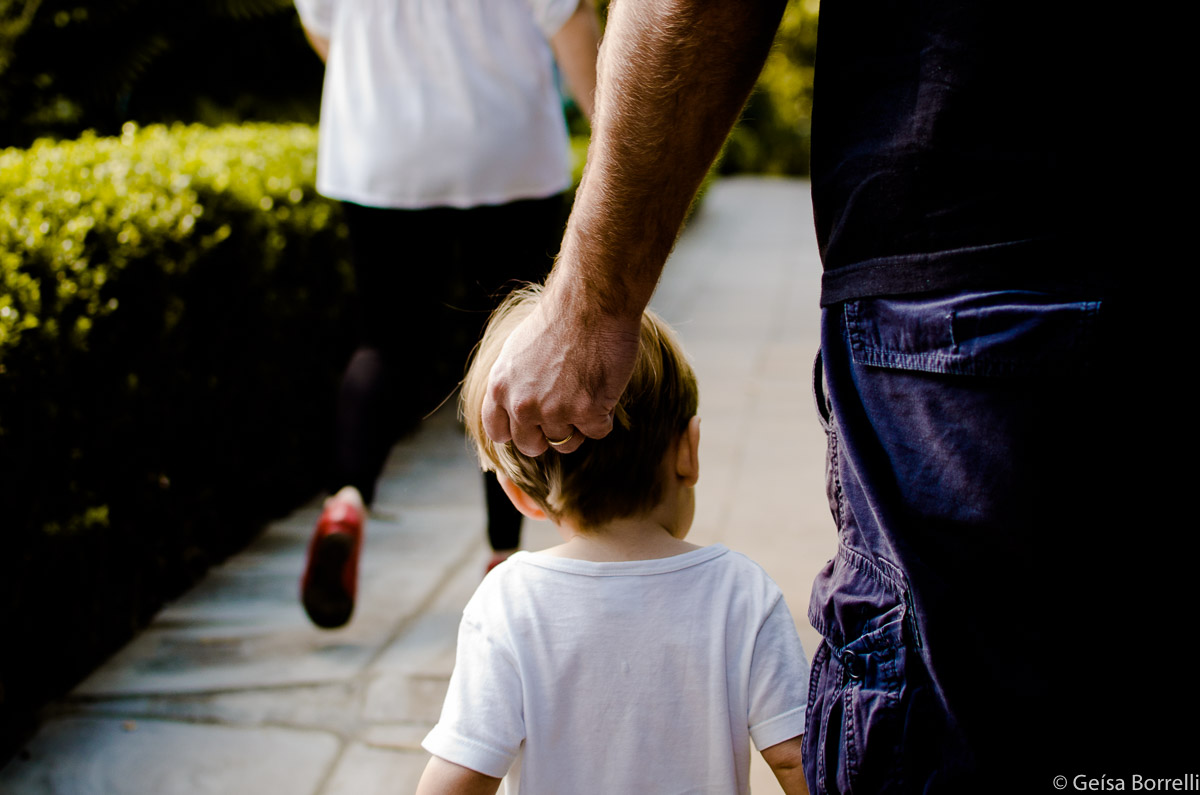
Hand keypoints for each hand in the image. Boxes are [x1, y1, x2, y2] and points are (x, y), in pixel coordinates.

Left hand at [482, 290, 640, 455]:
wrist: (591, 303)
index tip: (533, 424)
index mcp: (500, 388)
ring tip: (587, 393)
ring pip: (566, 443)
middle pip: (531, 445)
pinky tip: (604, 389)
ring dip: (579, 424)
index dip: (517, 431)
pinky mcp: (588, 412)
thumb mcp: (516, 351)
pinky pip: (598, 432)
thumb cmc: (558, 319)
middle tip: (566, 411)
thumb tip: (513, 410)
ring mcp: (555, 411)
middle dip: (548, 434)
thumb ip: (511, 384)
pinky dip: (605, 415)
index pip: (498, 433)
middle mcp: (522, 405)